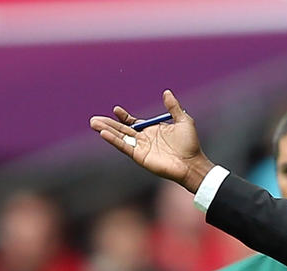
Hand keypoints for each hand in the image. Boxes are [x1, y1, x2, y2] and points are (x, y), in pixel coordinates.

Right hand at [89, 90, 213, 192]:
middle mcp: (144, 139)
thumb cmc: (190, 144)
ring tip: (93, 124)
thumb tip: (166, 92)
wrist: (192, 163)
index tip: (116, 110)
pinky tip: (103, 134)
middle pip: (122, 130)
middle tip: (93, 119)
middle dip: (108, 124)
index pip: (133, 122)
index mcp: (152, 130)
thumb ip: (173, 107)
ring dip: (107, 131)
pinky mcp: (140, 157)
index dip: (124, 117)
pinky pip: (124, 147)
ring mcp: (141, 148)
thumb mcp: (183, 121)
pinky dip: (114, 140)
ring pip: (120, 137)